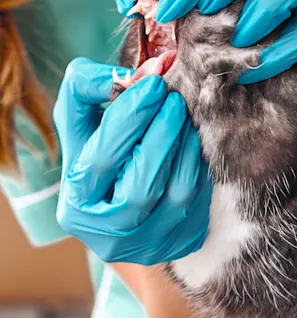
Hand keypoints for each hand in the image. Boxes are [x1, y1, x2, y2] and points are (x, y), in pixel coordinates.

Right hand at [53, 58, 211, 264]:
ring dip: (185, 147)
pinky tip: (193, 143)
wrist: (123, 205)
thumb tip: (135, 75)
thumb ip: (88, 89)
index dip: (131, 116)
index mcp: (76, 201)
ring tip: (184, 118)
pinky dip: (199, 166)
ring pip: (176, 194)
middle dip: (163, 131)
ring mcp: (147, 243)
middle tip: (174, 99)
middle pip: (141, 182)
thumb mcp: (82, 123)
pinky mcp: (179, 242)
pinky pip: (199, 201)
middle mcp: (107, 231)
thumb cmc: (102, 155)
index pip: (103, 157)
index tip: (153, 84)